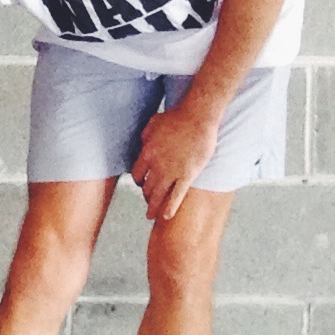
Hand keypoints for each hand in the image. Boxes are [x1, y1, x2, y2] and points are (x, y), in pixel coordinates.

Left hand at [131, 98, 218, 222]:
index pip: (136, 173)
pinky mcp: (188, 175)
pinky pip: (177, 196)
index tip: (141, 185)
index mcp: (147, 152)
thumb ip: (145, 136)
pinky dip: (171, 208)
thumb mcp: (152, 123)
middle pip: (146, 187)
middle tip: (148, 202)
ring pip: (159, 195)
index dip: (138, 181)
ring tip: (151, 216)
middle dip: (146, 196)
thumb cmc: (176, 117)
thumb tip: (142, 145)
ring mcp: (172, 171)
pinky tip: (166, 217)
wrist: (197, 117)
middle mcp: (157, 165)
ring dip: (153, 207)